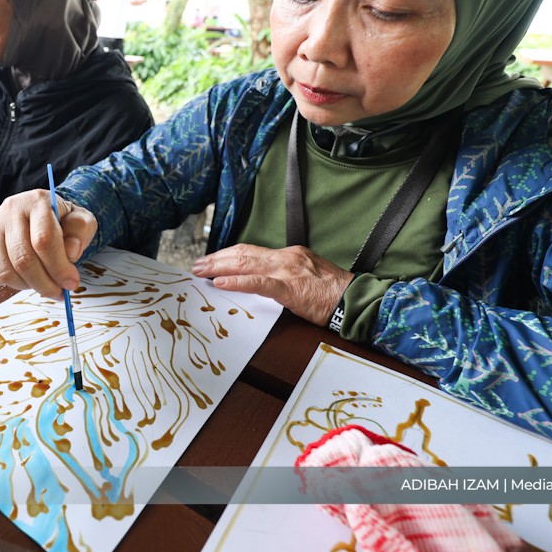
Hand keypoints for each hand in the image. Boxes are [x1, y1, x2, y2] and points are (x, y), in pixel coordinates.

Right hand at [0, 189, 97, 299]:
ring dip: (28, 286)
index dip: (59, 268)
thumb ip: (81, 231)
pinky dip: (9, 284)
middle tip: (59, 292)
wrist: (40, 213)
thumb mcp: (82, 220)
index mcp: (37, 201)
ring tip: (42, 282)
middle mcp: (10, 210)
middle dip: (44, 284)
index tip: (71, 283)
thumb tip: (71, 252)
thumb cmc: (63, 220)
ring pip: (6, 271)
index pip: (44, 240)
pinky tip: (24, 277)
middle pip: (23, 259)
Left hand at [191, 244, 353, 325]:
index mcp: (289, 254)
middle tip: (197, 264)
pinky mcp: (289, 288)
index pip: (251, 250)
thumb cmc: (333, 294)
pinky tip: (220, 283)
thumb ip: (283, 276)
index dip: (228, 254)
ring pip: (245, 264)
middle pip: (243, 253)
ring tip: (201, 271)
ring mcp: (287, 271)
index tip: (212, 260)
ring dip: (218, 267)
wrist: (355, 300)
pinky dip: (236, 282)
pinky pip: (258, 284)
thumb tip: (260, 283)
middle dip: (217, 258)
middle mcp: (285, 258)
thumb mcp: (306, 276)